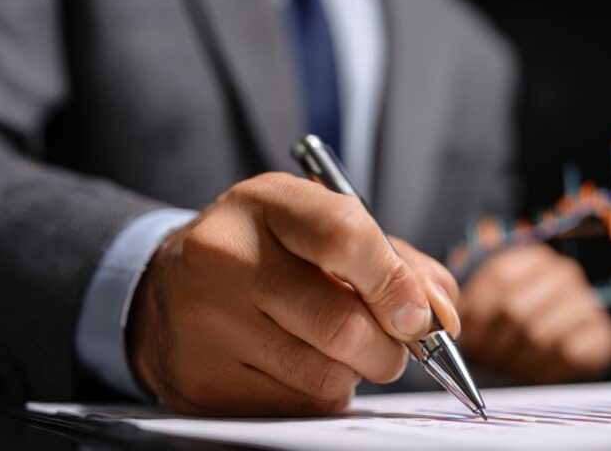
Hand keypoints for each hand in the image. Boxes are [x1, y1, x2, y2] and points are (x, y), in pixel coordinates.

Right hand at [127, 172, 458, 415]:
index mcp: (267, 205)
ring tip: (334, 348)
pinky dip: (317, 394)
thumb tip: (442, 316)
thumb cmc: (267, 251)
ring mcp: (207, 323)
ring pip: (325, 376)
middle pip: (342, 325)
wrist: (168, 285)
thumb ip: (395, 261)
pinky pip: (295, 406)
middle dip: (388, 349)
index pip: (344, 236)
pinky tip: (295, 364)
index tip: (420, 316)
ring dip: (353, 373)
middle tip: (391, 346)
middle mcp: (227, 258)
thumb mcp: (321, 226)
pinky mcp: (201, 381)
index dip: (395, 282)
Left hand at [457, 244, 610, 382]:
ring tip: (507, 365)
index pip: (499, 281)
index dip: (479, 315)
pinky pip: (566, 354)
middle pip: (516, 310)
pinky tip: (533, 369)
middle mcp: (563, 273)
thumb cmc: (511, 326)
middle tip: (486, 359)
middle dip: (494, 343)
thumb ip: (468, 308)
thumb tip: (441, 322)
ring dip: (515, 359)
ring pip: (539, 334)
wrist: (560, 343)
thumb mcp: (488, 306)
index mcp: (530, 258)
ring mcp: (586, 301)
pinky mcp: (602, 334)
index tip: (468, 338)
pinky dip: (543, 369)